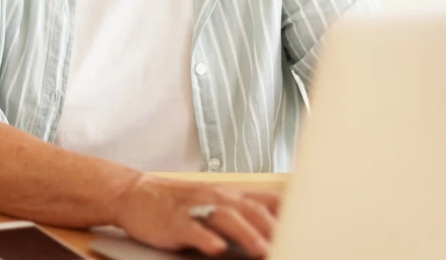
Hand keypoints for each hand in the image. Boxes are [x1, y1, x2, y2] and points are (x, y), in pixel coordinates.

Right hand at [109, 174, 279, 257]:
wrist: (136, 194)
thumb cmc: (181, 203)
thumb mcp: (217, 201)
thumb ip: (247, 213)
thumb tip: (280, 230)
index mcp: (231, 195)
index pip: (268, 201)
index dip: (290, 215)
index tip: (309, 231)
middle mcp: (217, 198)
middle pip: (250, 210)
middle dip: (272, 229)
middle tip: (293, 246)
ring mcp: (195, 209)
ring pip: (225, 217)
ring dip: (246, 233)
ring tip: (262, 250)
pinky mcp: (174, 222)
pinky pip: (192, 229)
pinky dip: (205, 238)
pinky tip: (216, 249)